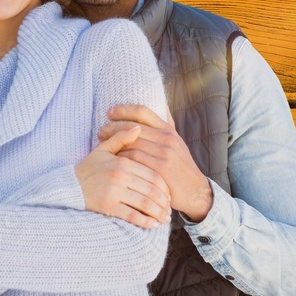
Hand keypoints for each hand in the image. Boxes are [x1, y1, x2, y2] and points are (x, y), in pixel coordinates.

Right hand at [76, 125, 171, 228]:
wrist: (68, 186)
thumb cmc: (88, 168)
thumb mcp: (103, 150)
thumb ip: (121, 138)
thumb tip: (138, 127)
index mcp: (123, 162)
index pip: (153, 174)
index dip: (164, 185)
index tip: (169, 193)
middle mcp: (120, 176)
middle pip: (151, 189)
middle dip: (164, 201)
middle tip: (170, 208)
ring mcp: (114, 191)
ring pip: (145, 203)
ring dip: (158, 213)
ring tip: (164, 218)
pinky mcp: (108, 206)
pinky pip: (132, 216)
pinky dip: (145, 221)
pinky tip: (152, 225)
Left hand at [99, 105, 213, 221]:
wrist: (195, 191)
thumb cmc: (181, 167)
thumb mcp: (178, 143)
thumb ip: (168, 125)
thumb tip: (162, 105)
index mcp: (169, 130)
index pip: (144, 112)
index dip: (124, 110)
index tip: (110, 112)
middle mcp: (167, 139)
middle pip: (133, 127)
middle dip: (113, 128)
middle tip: (100, 132)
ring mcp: (164, 154)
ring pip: (131, 143)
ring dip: (114, 144)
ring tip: (103, 146)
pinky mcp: (160, 169)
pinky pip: (133, 159)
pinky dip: (120, 158)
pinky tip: (113, 160)